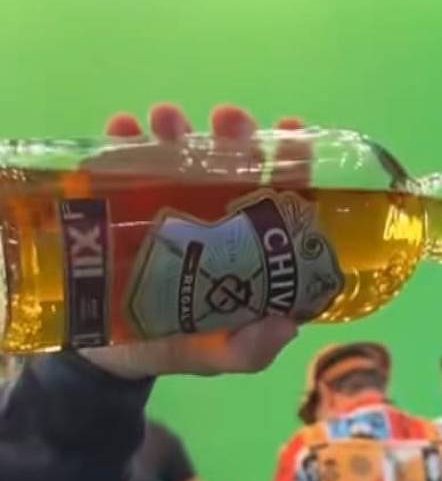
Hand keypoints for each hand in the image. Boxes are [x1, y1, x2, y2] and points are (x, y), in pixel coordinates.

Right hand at [79, 104, 305, 378]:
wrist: (107, 358)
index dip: (291, 159)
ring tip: (165, 122)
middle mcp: (210, 213)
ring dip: (174, 130)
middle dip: (233, 134)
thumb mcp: (220, 354)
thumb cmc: (176, 344)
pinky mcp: (116, 206)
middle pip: (229, 162)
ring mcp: (163, 204)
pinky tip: (122, 131)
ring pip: (175, 154)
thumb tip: (286, 325)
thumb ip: (251, 348)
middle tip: (227, 122)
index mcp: (246, 241)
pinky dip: (120, 143)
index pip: (277, 191)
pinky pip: (116, 166)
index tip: (294, 133)